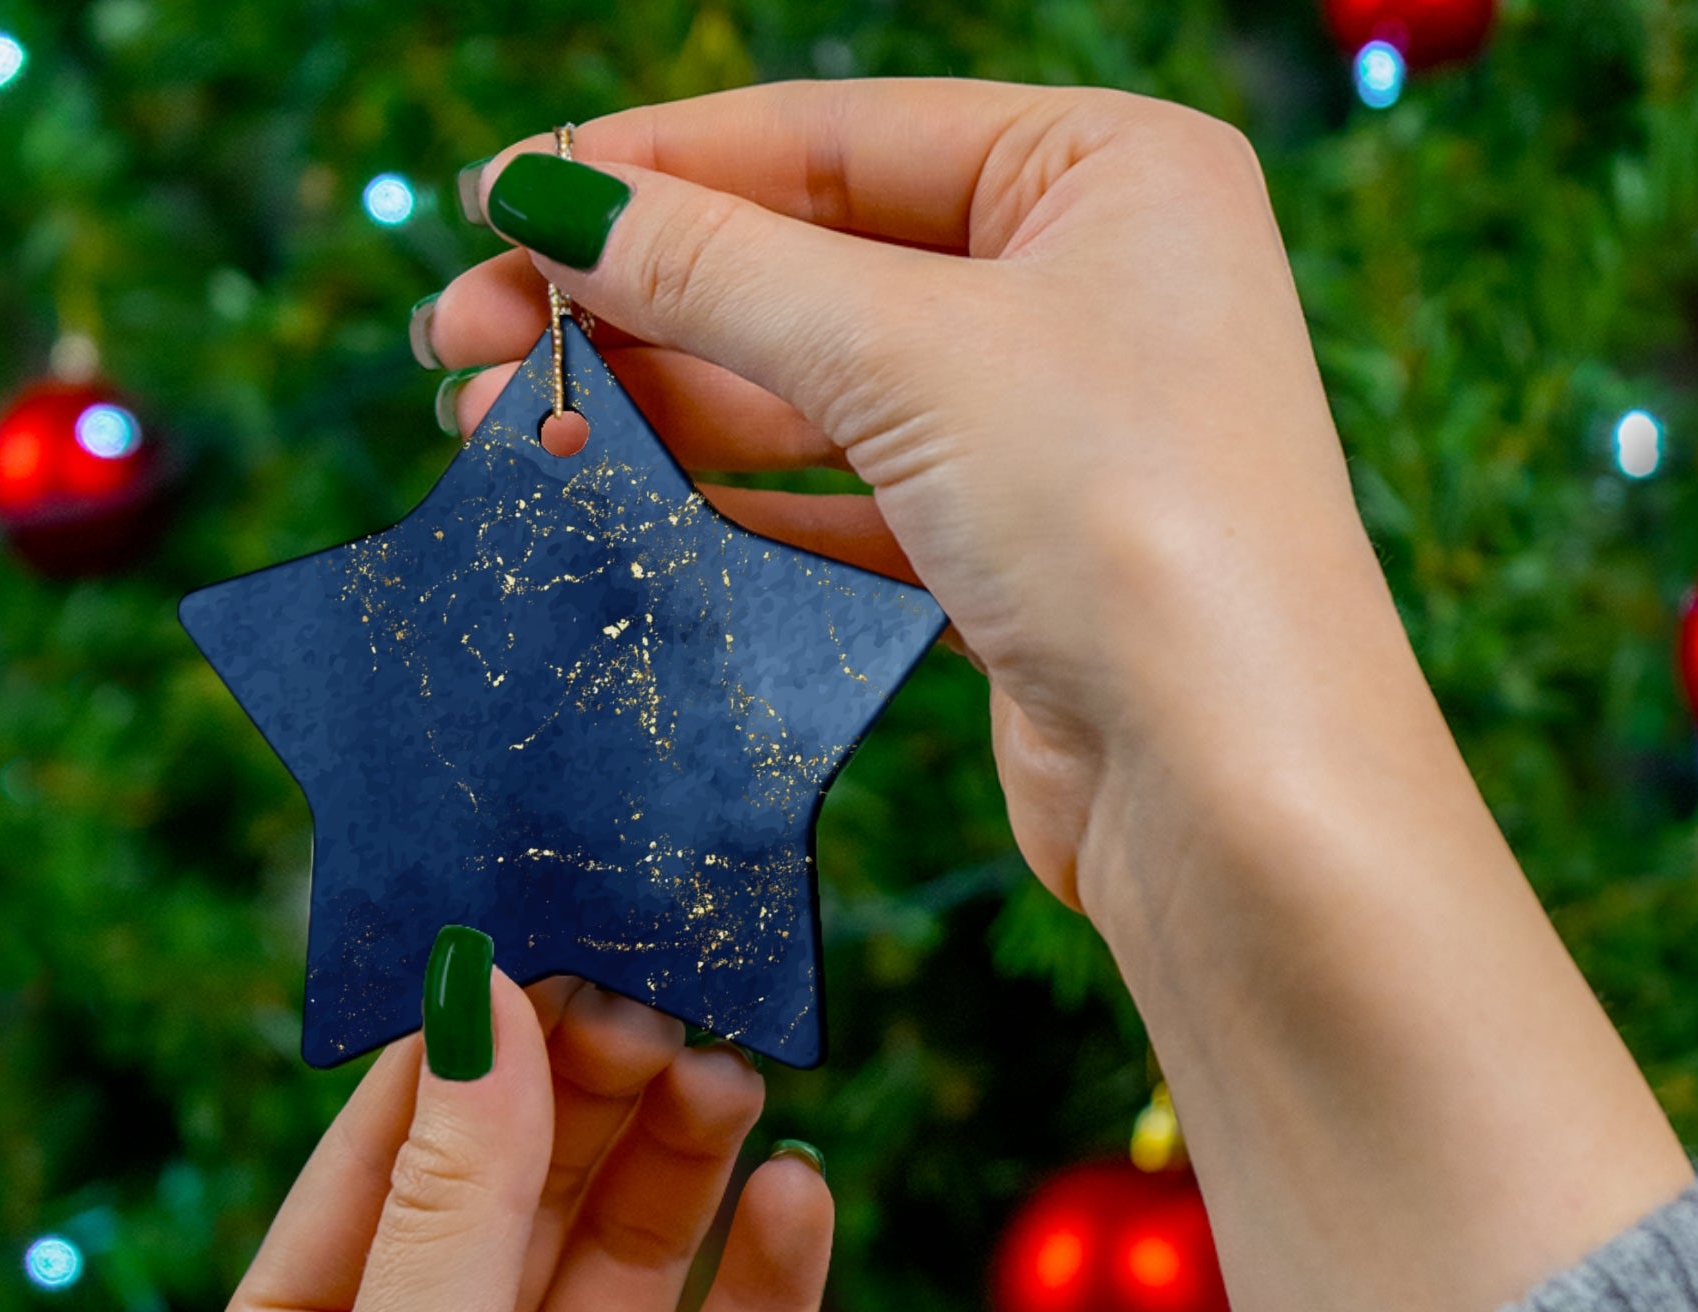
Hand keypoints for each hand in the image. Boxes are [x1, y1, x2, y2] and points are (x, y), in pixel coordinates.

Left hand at [187, 973, 830, 1311]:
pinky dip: (771, 1280)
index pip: (388, 1153)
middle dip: (590, 1092)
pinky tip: (802, 1198)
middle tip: (664, 1001)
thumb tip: (478, 1005)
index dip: (465, 1046)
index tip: (543, 936)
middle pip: (525, 1189)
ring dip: (684, 1163)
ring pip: (634, 1256)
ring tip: (734, 1074)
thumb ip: (447, 1210)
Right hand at [427, 80, 1378, 913]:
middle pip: (812, 264)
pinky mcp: (1017, 557)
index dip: (653, 167)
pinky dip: (735, 503)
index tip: (497, 202)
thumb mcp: (910, 353)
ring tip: (509, 426)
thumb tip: (546, 199)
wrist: (1236, 789)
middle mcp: (1090, 286)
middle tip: (462, 339)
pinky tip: (621, 505)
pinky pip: (848, 502)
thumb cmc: (1129, 521)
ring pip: (819, 391)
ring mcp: (1054, 429)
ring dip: (664, 407)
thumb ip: (720, 269)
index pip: (833, 136)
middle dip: (635, 300)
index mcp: (1107, 171)